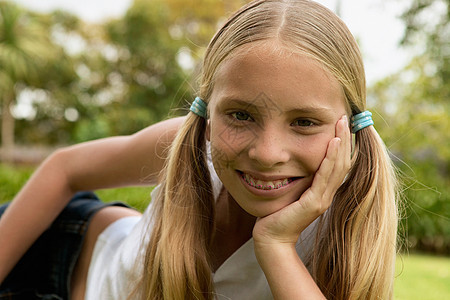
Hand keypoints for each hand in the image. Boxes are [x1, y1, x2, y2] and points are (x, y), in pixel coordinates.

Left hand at [253, 115, 350, 246]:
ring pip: (337, 166)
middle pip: (342, 162)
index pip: (337, 163)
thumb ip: (298, 177)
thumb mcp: (290, 190)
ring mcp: (322, 199)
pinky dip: (330, 158)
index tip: (340, 123)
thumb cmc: (277, 213)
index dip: (341, 144)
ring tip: (342, 123)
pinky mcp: (314, 203)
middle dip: (344, 138)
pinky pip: (325, 177)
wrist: (270, 237)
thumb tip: (294, 157)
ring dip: (341, 143)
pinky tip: (333, 143)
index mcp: (322, 190)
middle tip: (344, 116)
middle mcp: (326, 194)